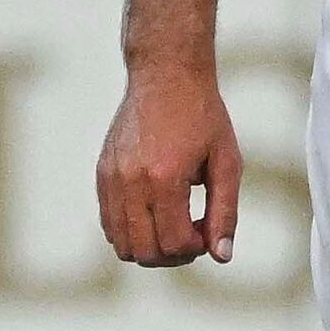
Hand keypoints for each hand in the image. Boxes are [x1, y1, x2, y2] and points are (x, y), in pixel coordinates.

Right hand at [96, 62, 243, 265]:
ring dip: (149, 246)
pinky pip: (109, 223)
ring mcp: (111, 178)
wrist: (166, 75)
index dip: (195, 248)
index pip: (173, 244)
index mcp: (164, 178)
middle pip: (144, 252)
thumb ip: (225, 212)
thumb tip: (221, 255)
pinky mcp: (102, 173)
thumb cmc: (202, 116)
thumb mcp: (227, 163)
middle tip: (191, 232)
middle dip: (172, 254)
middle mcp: (131, 181)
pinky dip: (131, 230)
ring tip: (172, 223)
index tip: (206, 230)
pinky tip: (154, 210)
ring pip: (121, 244)